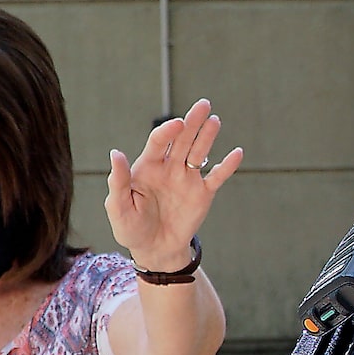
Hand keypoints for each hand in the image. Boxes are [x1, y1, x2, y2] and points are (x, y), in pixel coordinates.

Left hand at [107, 101, 242, 272]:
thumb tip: (115, 152)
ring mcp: (187, 179)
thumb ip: (118, 180)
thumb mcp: (118, 206)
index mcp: (148, 166)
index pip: (159, 141)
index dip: (168, 131)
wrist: (154, 250)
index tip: (177, 123)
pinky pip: (217, 177)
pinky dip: (227, 165)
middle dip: (193, 122)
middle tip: (203, 104)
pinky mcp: (203, 194)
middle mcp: (169, 168)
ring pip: (200, 152)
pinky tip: (237, 153)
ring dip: (208, 136)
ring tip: (215, 120)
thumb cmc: (130, 228)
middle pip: (183, 139)